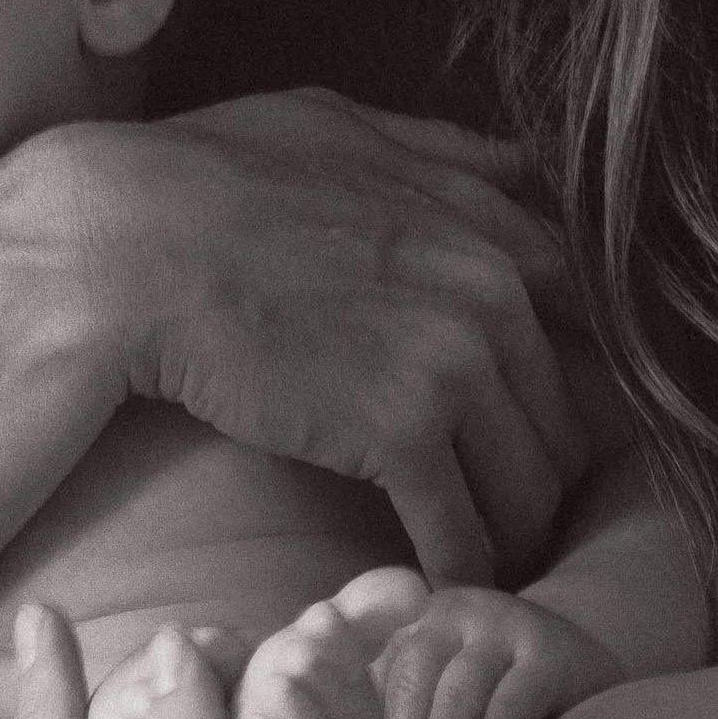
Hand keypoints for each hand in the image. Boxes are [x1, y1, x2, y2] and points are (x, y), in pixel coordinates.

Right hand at [40, 90, 588, 587]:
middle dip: (541, 472)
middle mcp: (492, 288)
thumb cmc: (209, 178)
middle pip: (565, 419)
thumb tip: (510, 165)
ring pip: (529, 486)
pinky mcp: (401, 433)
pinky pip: (464, 532)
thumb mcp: (343, 128)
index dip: (573, 383)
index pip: (589, 321)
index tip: (542, 422)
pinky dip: (460, 572)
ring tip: (478, 560)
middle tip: (507, 512)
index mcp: (486, 221)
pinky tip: (440, 590)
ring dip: (508, 533)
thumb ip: (441, 152)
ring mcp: (454, 361)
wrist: (129, 242)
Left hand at [329, 570, 626, 718]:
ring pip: (458, 693)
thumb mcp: (445, 707)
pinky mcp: (553, 652)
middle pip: (411, 680)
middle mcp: (457, 609)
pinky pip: (509, 705)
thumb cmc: (503, 715)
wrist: (594, 684)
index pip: (376, 676)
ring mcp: (508, 623)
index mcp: (418, 623)